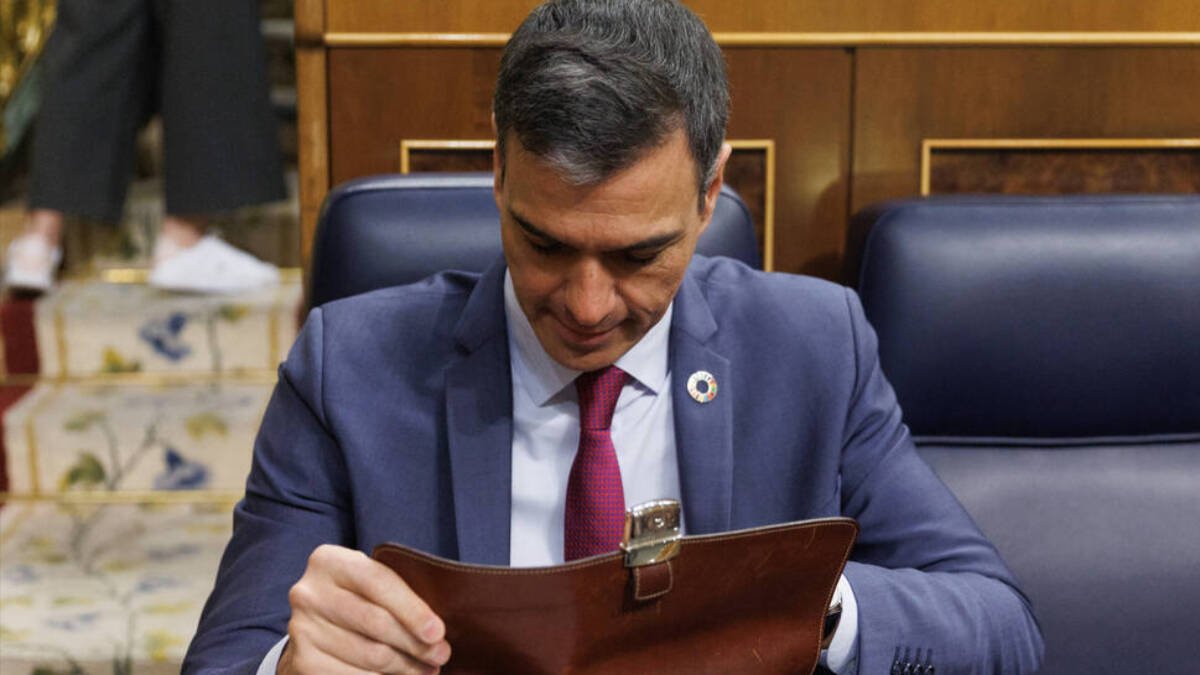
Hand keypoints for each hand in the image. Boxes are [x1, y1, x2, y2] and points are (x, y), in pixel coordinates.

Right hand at [278, 544, 451, 673]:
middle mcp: (309, 593)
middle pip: (376, 622)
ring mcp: (301, 628)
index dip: (412, 609)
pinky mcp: (303, 661)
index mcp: (329, 561)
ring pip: (370, 655)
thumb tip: (436, 632)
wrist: (317, 626)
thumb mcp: (372, 585)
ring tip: (426, 670)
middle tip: (441, 655)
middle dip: (415, 643)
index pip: (378, 582)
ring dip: (405, 667)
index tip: (438, 632)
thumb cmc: (358, 600)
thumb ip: (398, 594)